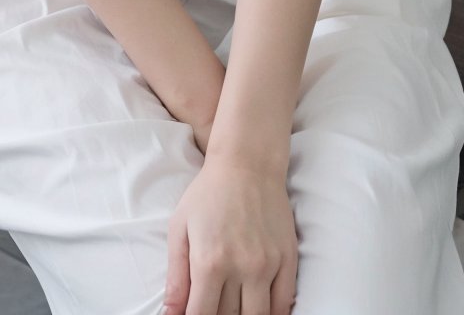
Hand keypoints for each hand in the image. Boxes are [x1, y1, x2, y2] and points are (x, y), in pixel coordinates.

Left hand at [163, 156, 297, 314]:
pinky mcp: (288, 260)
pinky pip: (284, 305)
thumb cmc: (208, 194)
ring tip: (234, 307)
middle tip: (213, 304)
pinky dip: (272, 314)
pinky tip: (258, 309)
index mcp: (209, 262)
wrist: (247, 163)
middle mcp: (241, 267)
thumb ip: (175, 278)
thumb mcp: (180, 229)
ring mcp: (268, 265)